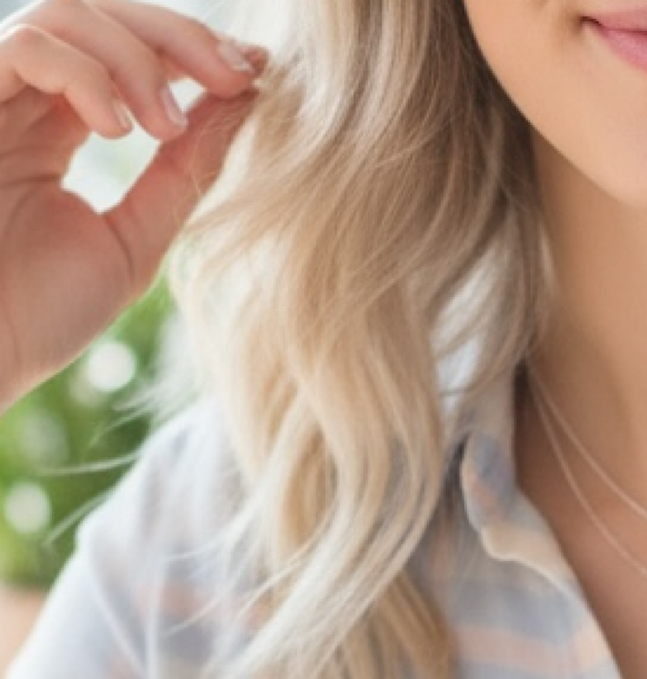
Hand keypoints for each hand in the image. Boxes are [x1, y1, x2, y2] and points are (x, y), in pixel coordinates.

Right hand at [0, 0, 266, 409]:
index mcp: (60, 125)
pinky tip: (121, 130)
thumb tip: (245, 104)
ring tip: (167, 126)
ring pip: (68, 14)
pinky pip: (26, 45)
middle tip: (234, 77)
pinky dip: (85, 74)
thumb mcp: (134, 239)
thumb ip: (183, 174)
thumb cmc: (41, 313)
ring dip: (137, 58)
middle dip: (179, 37)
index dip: (195, 52)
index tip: (256, 74)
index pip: (132, 54)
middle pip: (105, 14)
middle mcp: (23, 99)